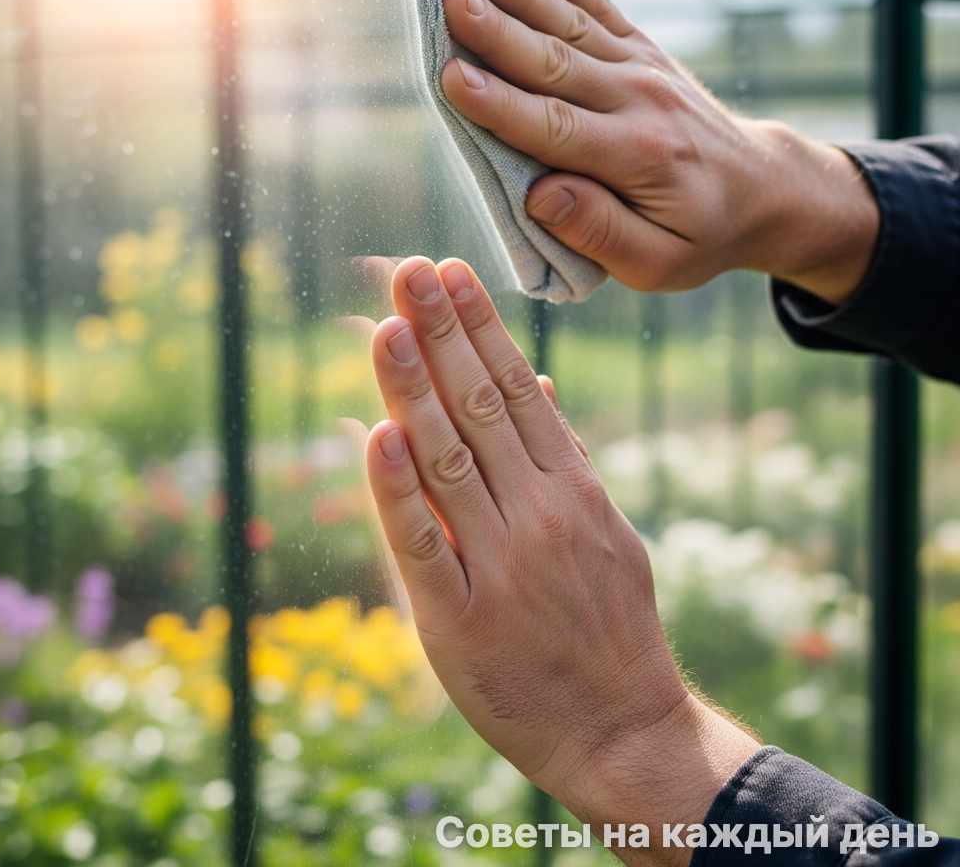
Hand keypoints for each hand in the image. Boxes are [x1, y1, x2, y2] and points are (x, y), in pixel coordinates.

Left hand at [365, 256, 758, 864]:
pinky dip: (396, 493)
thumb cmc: (607, 624)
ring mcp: (503, 567)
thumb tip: (541, 382)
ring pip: (447, 462)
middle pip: (480, 408)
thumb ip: (567, 457)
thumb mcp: (606, 529)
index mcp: (573, 489)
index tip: (451, 273)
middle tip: (411, 270)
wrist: (623, 730)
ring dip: (414, 390)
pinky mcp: (462, 621)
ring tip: (387, 325)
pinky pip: (425, 548)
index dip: (480, 326)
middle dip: (441, 333)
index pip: (518, 388)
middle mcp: (540, 515)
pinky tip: (377, 437)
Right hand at [440, 0, 878, 305]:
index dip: (499, 103)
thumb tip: (539, 195)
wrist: (763, 189)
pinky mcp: (644, 54)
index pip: (553, 127)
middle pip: (555, 63)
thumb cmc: (701, 235)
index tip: (452, 76)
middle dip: (497, 31)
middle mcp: (636, 102)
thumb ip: (598, 231)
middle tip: (451, 0)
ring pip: (573, 28)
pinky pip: (602, 12)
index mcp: (633, 157)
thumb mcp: (657, 262)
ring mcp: (641, 70)